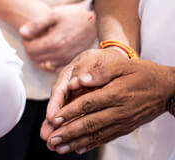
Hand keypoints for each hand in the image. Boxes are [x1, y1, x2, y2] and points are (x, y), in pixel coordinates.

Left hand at [19, 1, 95, 71]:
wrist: (92, 19)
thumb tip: (22, 33)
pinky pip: (55, 68)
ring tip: (41, 44)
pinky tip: (49, 51)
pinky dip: (48, 62)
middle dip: (31, 49)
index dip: (26, 42)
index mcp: (55, 42)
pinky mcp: (73, 61)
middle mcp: (61, 54)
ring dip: (38, 56)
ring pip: (44, 65)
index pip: (31, 50)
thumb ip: (36, 25)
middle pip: (36, 58)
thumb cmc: (72, 15)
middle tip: (33, 39)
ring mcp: (68, 59)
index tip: (27, 35)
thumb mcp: (53, 15)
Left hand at [41, 49, 173, 154]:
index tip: (54, 118)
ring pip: (96, 134)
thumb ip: (101, 72)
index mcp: (115, 94)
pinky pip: (106, 137)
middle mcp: (118, 112)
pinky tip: (78, 149)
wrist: (168, 88)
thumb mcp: (123, 65)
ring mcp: (123, 122)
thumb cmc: (143, 73)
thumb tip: (80, 79)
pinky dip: (91, 144)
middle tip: (51, 140)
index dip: (70, 112)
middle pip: (89, 124)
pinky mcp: (126, 127)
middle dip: (68, 133)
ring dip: (76, 142)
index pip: (88, 105)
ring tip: (59, 148)